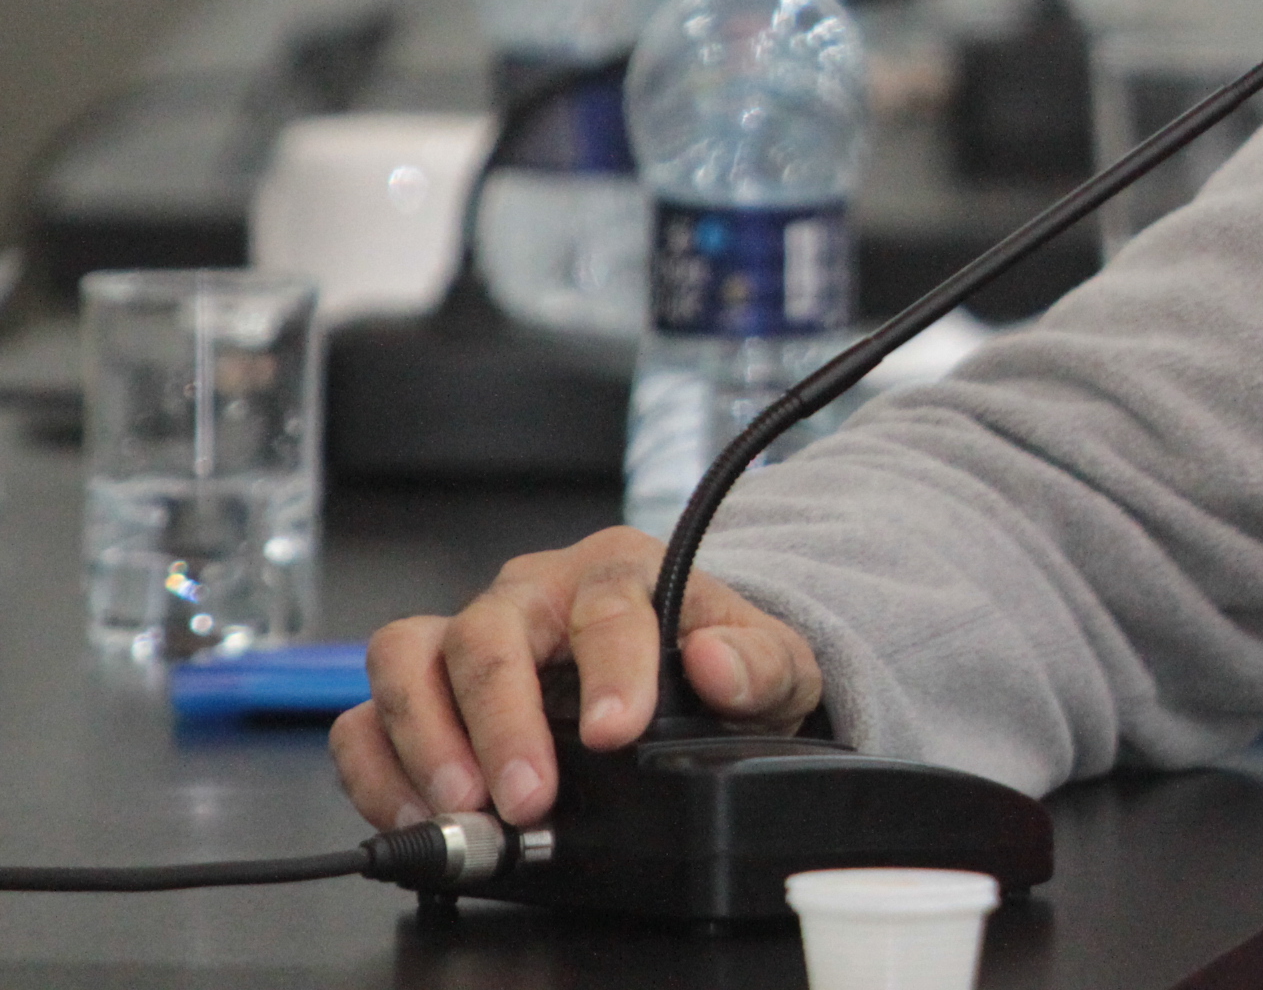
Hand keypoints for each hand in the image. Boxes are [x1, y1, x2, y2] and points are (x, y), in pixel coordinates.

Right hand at [330, 526, 822, 828]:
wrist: (678, 672)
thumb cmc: (713, 658)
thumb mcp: (771, 664)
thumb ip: (759, 663)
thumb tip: (718, 663)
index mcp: (619, 571)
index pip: (608, 605)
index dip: (611, 668)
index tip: (618, 730)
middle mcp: (532, 594)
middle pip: (488, 633)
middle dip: (501, 719)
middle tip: (527, 794)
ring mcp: (467, 637)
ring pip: (406, 656)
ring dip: (425, 736)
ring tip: (463, 806)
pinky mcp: (424, 690)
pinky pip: (368, 714)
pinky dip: (377, 766)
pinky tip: (417, 813)